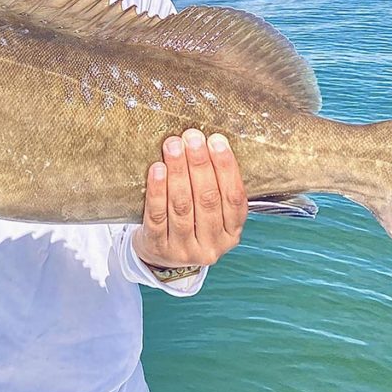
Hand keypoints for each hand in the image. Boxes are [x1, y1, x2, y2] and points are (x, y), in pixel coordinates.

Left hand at [133, 129, 246, 268]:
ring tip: (173, 146)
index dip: (226, 167)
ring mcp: (185, 249)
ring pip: (182, 206)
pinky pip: (157, 215)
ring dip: (178, 172)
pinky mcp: (158, 248)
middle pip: (207, 199)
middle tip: (192, 137)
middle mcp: (212, 245)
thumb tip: (211, 141)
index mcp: (232, 233)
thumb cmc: (190, 222)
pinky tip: (157, 169)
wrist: (160, 255)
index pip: (234, 197)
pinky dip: (157, 190)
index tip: (217, 140)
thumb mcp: (212, 212)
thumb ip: (216, 186)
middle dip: (200, 164)